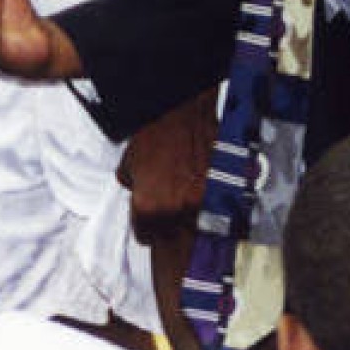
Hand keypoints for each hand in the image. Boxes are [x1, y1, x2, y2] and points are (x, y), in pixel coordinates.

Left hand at [120, 87, 217, 244]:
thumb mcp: (129, 164)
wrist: (181, 111)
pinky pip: (214, 207)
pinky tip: (203, 185)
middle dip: (168, 222)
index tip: (151, 221)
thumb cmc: (155, 133)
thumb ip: (132, 188)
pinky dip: (210, 200)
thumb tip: (138, 194)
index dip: (146, 227)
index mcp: (146, 207)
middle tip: (169, 202)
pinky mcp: (219, 191)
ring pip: (194, 223)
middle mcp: (172, 209)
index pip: (145, 237)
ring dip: (191, 213)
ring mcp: (198, 202)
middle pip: (170, 234)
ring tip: (187, 191)